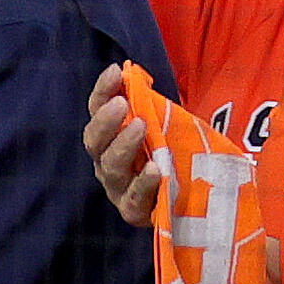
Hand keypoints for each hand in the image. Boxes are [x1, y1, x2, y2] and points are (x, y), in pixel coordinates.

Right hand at [82, 83, 165, 230]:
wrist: (188, 194)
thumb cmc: (172, 150)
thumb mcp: (164, 123)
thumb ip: (150, 103)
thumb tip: (136, 73)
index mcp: (109, 136)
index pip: (97, 110)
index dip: (103, 91)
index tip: (115, 71)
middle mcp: (106, 161)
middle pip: (95, 141)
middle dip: (106, 121)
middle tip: (122, 104)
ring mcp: (118, 188)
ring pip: (111, 168)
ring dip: (123, 146)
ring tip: (141, 127)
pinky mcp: (135, 211)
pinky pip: (134, 199)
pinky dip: (142, 184)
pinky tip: (154, 169)